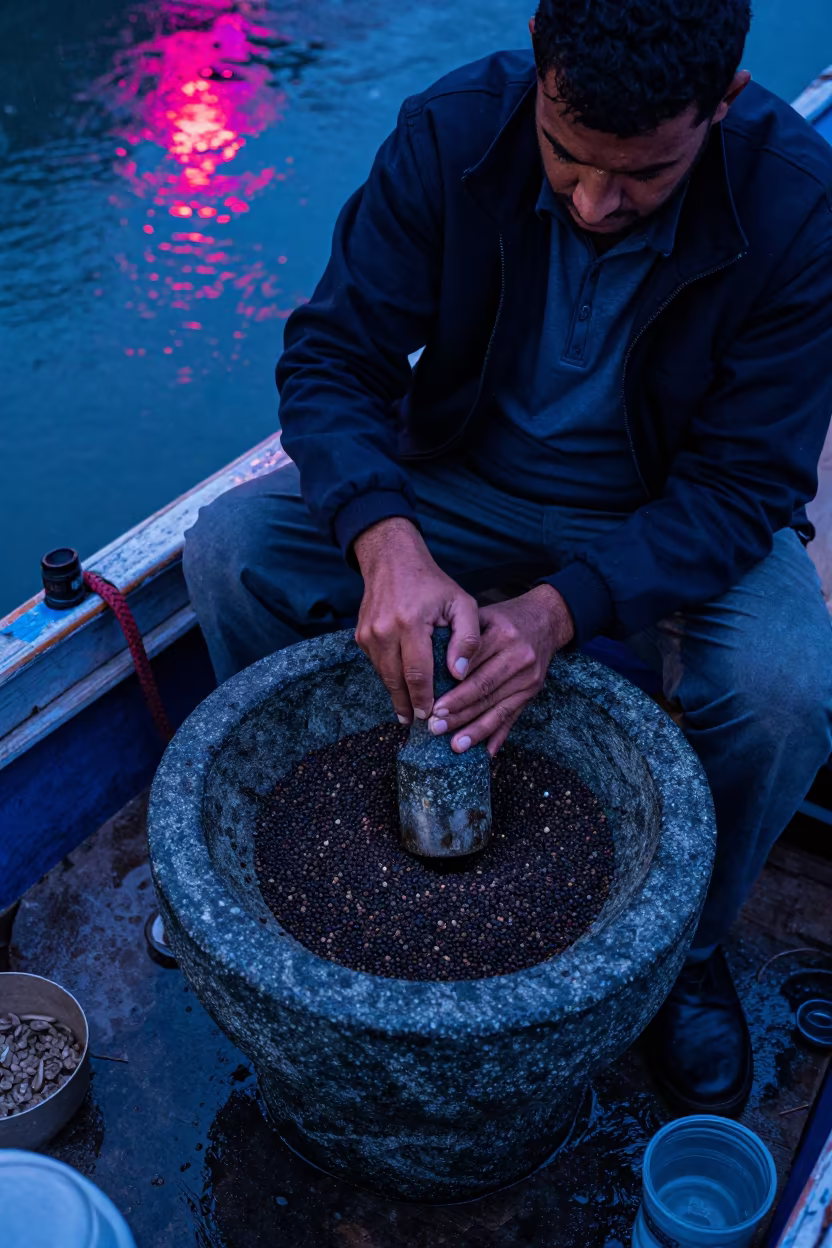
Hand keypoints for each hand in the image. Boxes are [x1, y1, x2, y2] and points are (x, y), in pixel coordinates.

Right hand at [354, 517, 480, 723]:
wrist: (392, 559)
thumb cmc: (433, 583)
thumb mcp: (462, 603)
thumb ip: (467, 638)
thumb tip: (460, 674)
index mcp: (410, 623)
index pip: (417, 673)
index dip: (424, 699)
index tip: (431, 716)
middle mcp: (383, 631)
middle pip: (395, 681)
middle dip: (408, 705)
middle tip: (421, 723)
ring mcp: (368, 634)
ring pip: (384, 675)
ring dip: (397, 695)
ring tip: (411, 712)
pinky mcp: (361, 636)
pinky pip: (377, 665)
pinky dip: (390, 677)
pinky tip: (402, 687)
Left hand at [427, 584, 573, 755]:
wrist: (545, 619)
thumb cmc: (503, 618)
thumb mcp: (482, 616)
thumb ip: (459, 637)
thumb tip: (428, 664)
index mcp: (502, 635)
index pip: (473, 666)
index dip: (453, 688)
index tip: (433, 705)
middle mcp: (519, 657)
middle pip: (484, 690)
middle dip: (458, 712)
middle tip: (435, 727)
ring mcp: (529, 677)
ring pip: (498, 708)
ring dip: (475, 730)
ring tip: (454, 745)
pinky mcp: (533, 691)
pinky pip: (513, 716)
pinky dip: (499, 735)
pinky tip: (485, 752)